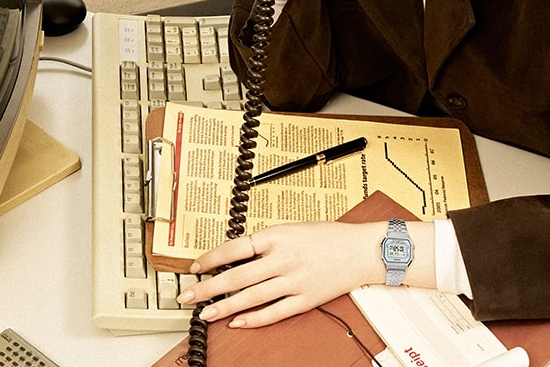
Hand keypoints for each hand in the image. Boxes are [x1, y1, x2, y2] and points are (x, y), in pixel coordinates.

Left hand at [176, 221, 385, 327]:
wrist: (362, 249)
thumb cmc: (329, 235)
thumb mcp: (293, 227)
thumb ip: (267, 241)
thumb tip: (238, 255)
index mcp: (279, 235)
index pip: (236, 247)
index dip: (212, 258)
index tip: (195, 267)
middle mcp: (284, 258)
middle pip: (237, 276)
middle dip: (208, 287)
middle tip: (187, 296)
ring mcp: (294, 281)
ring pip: (251, 297)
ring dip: (225, 307)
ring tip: (205, 314)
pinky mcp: (305, 299)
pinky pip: (274, 312)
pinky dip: (254, 319)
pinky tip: (237, 322)